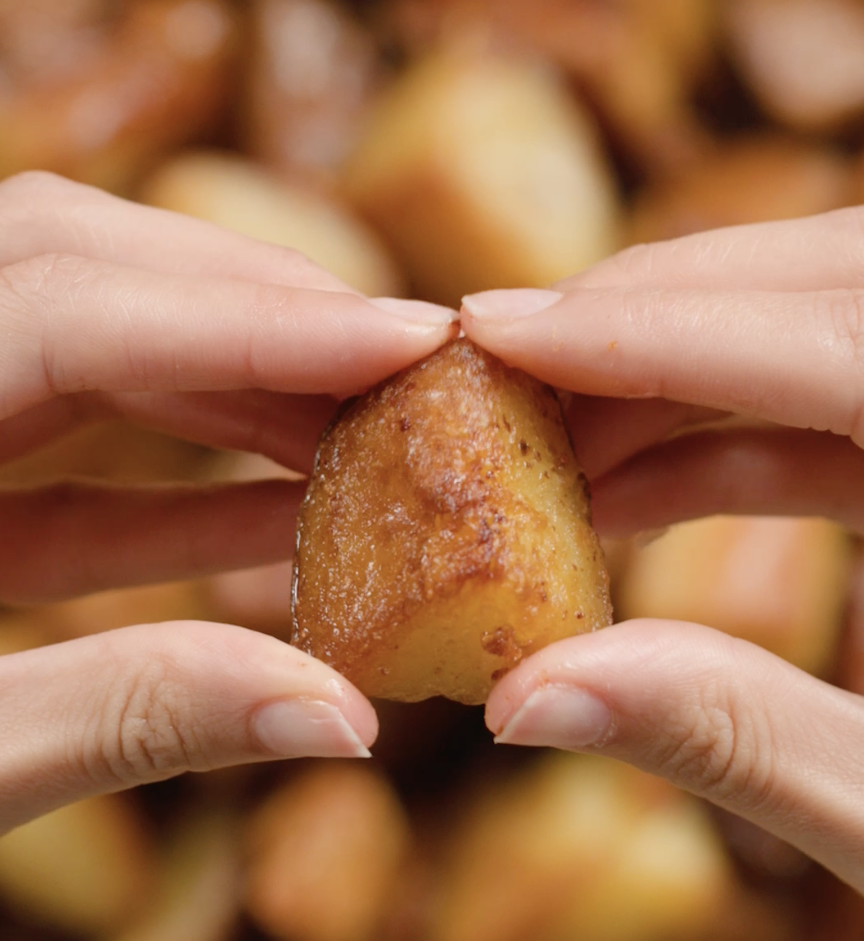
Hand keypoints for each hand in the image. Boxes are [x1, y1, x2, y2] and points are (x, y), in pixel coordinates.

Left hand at [0, 171, 456, 835]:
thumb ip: (130, 718)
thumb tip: (338, 712)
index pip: (68, 311)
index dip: (251, 321)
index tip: (403, 336)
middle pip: (78, 269)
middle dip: (255, 308)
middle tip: (394, 359)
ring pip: (86, 338)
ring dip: (235, 382)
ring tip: (358, 432)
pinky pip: (73, 455)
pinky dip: (186, 475)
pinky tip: (286, 512)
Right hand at [461, 206, 863, 892]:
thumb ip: (734, 734)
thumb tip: (527, 696)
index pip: (836, 347)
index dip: (654, 333)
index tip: (498, 327)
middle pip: (827, 292)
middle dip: (646, 314)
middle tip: (507, 356)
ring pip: (818, 333)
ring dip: (667, 378)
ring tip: (548, 436)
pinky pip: (830, 416)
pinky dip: (716, 446)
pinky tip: (621, 493)